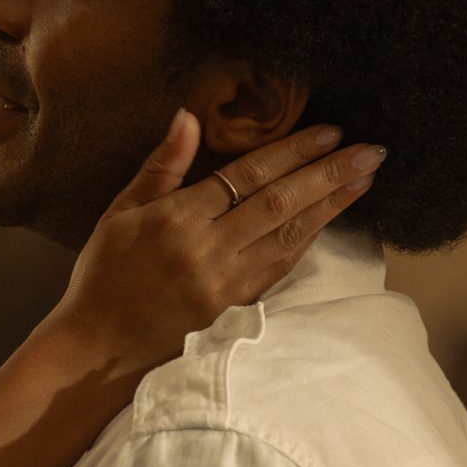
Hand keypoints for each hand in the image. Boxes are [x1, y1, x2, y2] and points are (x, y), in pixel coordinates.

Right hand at [48, 110, 383, 381]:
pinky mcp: (234, 310)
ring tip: (365, 179)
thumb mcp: (118, 214)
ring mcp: (225, 284)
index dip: (291, 152)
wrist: (96, 349)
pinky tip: (330, 219)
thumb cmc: (102, 276)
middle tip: (370, 150)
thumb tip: (189, 117)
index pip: (245, 176)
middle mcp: (206, 251)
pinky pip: (280, 268)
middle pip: (279, 203)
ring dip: (331, 206)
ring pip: (289, 236)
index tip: (329, 131)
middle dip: (327, 174)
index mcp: (176, 220)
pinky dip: (308, 240)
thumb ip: (160, 167)